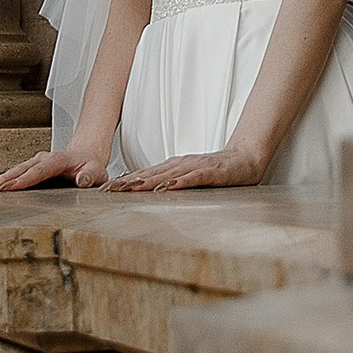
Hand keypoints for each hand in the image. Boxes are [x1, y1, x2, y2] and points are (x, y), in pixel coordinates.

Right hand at [0, 147, 110, 191]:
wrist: (86, 156)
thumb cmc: (91, 167)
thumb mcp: (96, 172)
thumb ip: (90, 176)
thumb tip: (82, 179)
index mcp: (59, 160)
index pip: (40, 170)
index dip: (25, 179)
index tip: (11, 187)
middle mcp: (44, 159)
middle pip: (23, 169)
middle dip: (6, 179)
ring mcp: (36, 163)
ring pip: (17, 170)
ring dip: (1, 179)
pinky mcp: (32, 168)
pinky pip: (16, 174)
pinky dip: (4, 180)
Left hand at [109, 144, 272, 192]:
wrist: (246, 158)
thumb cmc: (219, 170)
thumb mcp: (189, 177)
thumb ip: (171, 183)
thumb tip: (150, 194)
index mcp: (174, 166)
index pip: (145, 174)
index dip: (125, 181)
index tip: (106, 190)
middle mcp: (181, 164)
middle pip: (151, 173)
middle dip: (129, 182)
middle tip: (109, 191)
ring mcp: (196, 166)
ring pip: (167, 174)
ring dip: (148, 182)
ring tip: (130, 189)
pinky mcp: (212, 172)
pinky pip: (194, 177)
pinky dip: (180, 182)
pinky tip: (168, 187)